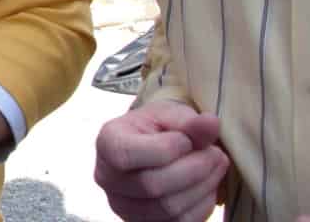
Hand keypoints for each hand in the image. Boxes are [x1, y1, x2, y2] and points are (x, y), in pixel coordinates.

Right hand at [94, 102, 229, 220]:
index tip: (188, 139)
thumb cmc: (158, 128)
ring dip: (203, 188)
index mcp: (107, 144)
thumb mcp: (169, 115)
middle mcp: (107, 178)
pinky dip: (201, 206)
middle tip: (217, 154)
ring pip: (168, 208)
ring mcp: (123, 206)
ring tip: (217, 167)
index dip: (166, 148)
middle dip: (194, 170)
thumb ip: (188, 121)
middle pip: (152, 185)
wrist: (152, 148)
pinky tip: (208, 186)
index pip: (127, 154)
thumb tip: (212, 122)